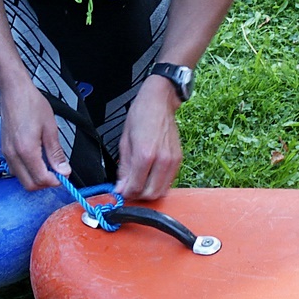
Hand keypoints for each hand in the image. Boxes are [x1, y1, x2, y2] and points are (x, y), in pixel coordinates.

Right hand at [0, 80, 70, 190]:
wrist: (14, 92)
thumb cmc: (30, 104)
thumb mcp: (50, 128)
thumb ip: (56, 153)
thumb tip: (63, 170)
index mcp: (26, 150)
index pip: (41, 179)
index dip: (55, 181)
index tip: (63, 175)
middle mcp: (13, 154)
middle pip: (29, 184)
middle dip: (45, 183)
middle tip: (57, 173)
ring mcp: (7, 153)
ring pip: (21, 179)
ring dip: (35, 177)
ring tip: (48, 165)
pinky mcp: (5, 149)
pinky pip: (15, 169)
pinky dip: (27, 170)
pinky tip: (37, 160)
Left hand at [113, 77, 182, 199]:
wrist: (159, 102)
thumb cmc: (141, 116)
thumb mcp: (124, 142)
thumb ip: (123, 168)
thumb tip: (121, 187)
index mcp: (145, 155)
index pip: (135, 187)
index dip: (125, 194)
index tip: (120, 192)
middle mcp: (161, 160)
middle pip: (150, 194)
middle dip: (137, 196)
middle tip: (128, 189)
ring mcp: (172, 161)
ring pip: (161, 191)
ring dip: (148, 192)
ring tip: (138, 184)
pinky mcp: (179, 160)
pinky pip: (169, 182)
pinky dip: (158, 184)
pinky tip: (149, 177)